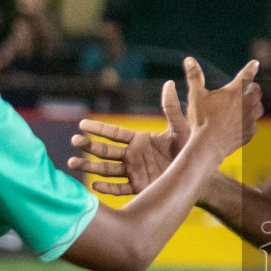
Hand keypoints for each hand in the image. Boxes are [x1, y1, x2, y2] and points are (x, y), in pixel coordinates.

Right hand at [69, 80, 188, 195]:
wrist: (198, 174)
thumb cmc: (190, 150)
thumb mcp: (180, 128)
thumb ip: (171, 108)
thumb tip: (170, 83)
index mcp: (139, 140)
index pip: (114, 134)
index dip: (99, 129)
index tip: (82, 124)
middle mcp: (133, 156)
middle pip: (105, 151)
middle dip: (89, 146)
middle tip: (74, 141)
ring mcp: (134, 172)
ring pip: (107, 170)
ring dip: (90, 166)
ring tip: (72, 163)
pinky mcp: (140, 187)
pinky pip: (120, 188)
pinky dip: (107, 187)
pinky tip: (94, 185)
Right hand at [182, 56, 261, 159]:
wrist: (208, 145)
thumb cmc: (201, 119)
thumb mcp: (196, 95)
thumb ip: (194, 76)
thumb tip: (189, 59)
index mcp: (235, 91)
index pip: (247, 74)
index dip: (251, 67)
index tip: (255, 63)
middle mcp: (247, 103)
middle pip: (256, 91)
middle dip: (252, 88)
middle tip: (247, 88)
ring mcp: (250, 119)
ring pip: (259, 108)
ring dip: (254, 105)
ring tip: (247, 106)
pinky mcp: (250, 133)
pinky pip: (255, 124)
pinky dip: (250, 122)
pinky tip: (243, 123)